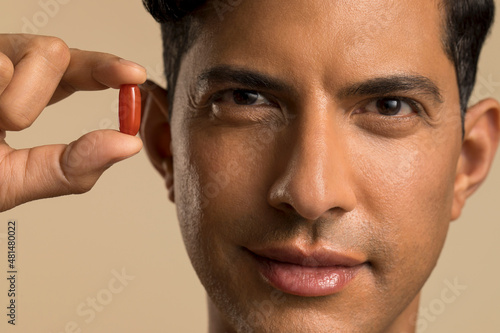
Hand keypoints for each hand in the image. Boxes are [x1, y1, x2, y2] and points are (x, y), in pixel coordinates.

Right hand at [0, 34, 146, 211]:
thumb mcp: (13, 180)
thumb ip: (70, 167)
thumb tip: (128, 145)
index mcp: (24, 92)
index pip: (76, 70)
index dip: (107, 68)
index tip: (133, 75)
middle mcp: (2, 65)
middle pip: (55, 52)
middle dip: (41, 90)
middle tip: (9, 124)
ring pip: (21, 53)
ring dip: (9, 100)